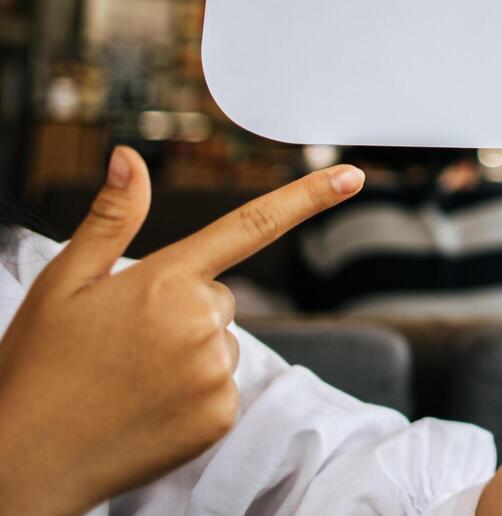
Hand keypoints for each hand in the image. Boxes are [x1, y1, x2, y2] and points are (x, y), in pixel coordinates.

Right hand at [0, 147, 363, 514]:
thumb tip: (131, 158)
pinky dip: (192, 393)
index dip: (307, 198)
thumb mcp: (64, 283)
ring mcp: (214, 372)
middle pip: (219, 297)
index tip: (352, 176)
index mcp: (166, 281)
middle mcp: (200, 323)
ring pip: (221, 342)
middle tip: (125, 340)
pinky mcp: (220, 416)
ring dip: (188, 352)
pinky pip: (222, 387)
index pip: (251, 226)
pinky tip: (148, 406)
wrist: (25, 460)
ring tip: (130, 377)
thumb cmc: (39, 367)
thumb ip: (113, 219)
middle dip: (184, 309)